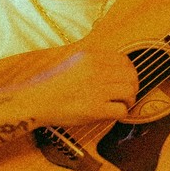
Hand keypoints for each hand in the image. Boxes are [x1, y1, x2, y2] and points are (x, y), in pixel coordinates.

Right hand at [18, 49, 138, 125]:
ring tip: (121, 104)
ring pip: (130, 92)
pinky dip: (122, 114)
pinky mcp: (94, 109)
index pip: (125, 60)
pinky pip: (121, 110)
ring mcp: (96, 89)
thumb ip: (93, 62)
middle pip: (131, 76)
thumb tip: (117, 70)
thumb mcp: (73, 62)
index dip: (130, 72)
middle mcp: (95, 70)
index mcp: (91, 56)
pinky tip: (113, 114)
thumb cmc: (52, 84)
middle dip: (133, 87)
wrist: (36, 100)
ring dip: (129, 100)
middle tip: (127, 95)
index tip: (126, 80)